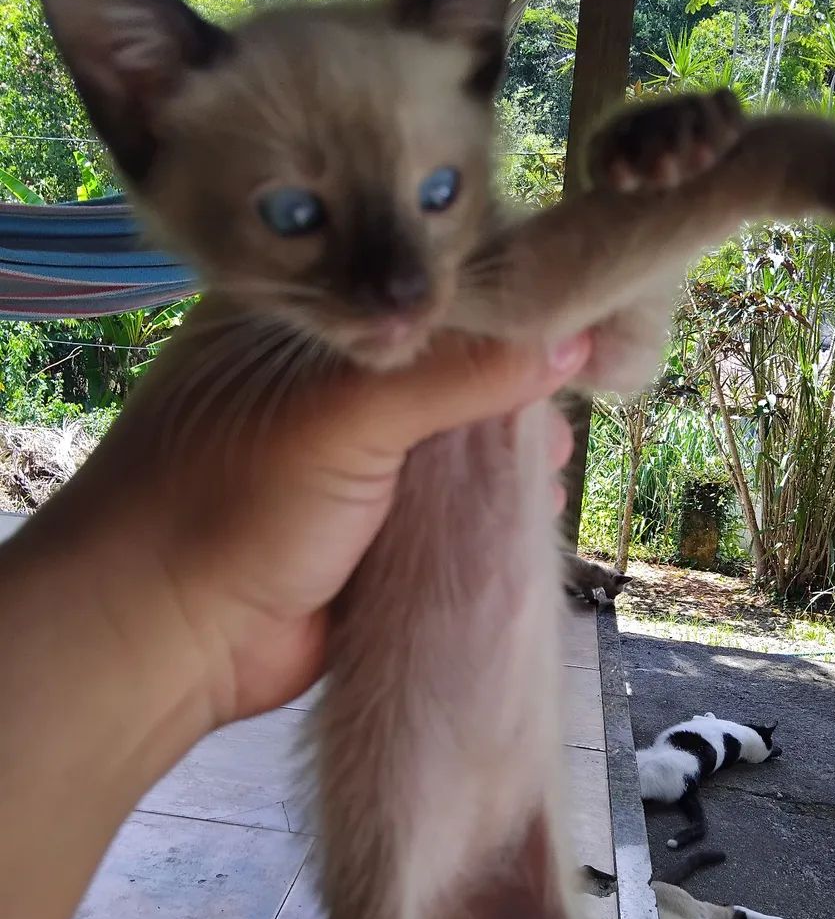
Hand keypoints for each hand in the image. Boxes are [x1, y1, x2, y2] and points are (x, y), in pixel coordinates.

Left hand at [29, 327, 588, 730]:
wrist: (169, 639)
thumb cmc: (232, 498)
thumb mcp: (345, 413)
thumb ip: (457, 373)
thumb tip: (571, 340)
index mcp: (297, 320)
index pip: (410, 280)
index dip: (490, 286)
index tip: (569, 298)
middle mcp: (324, 378)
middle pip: (441, 357)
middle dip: (508, 374)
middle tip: (580, 381)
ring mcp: (347, 454)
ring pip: (449, 431)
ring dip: (504, 444)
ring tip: (557, 452)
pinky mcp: (368, 522)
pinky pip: (445, 498)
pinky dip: (488, 498)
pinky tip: (537, 497)